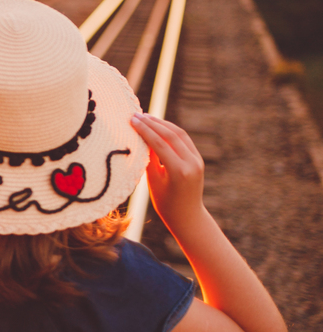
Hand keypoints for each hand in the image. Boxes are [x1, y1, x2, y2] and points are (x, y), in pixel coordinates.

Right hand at [130, 113, 206, 232]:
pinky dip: (171, 131)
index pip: (160, 143)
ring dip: (163, 124)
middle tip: (137, 115)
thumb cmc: (165, 203)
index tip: (132, 120)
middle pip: (171, 135)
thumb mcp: (153, 182)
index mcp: (179, 171)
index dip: (145, 130)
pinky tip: (159, 126)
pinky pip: (184, 140)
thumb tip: (142, 139)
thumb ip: (149, 159)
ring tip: (147, 117)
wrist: (188, 216)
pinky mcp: (198, 159)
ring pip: (180, 134)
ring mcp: (197, 160)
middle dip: (153, 123)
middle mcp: (191, 163)